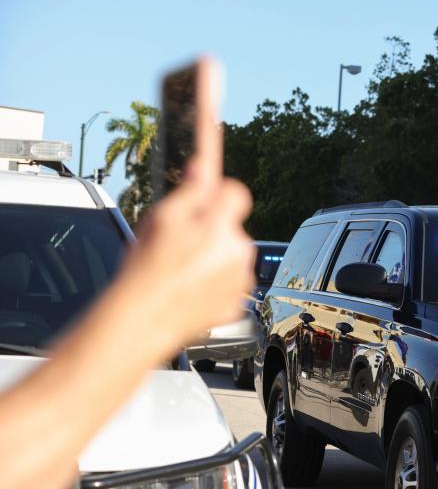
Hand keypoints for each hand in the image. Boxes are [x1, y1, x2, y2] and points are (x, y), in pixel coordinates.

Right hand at [124, 163, 253, 349]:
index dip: (219, 194)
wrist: (145, 320)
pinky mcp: (237, 302)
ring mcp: (240, 279)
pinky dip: (214, 285)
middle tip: (181, 243)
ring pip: (231, 257)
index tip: (206, 199)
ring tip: (181, 270)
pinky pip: (229, 285)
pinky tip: (190, 289)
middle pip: (231, 227)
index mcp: (220, 224)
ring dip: (213, 259)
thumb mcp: (161, 218)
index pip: (236, 192)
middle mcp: (239, 250)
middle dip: (212, 230)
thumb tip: (202, 169)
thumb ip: (188, 191)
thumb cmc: (147, 270)